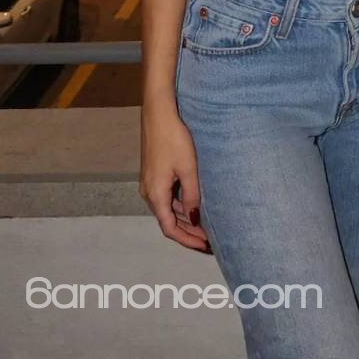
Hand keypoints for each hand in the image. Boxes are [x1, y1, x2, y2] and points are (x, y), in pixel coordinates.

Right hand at [140, 102, 210, 251]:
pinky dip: (180, 205)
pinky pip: (167, 196)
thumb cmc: (174, 138)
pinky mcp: (154, 172)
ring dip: (185, 218)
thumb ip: (192, 196)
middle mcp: (149, 192)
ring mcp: (150, 182)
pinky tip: (194, 203)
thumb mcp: (188, 169)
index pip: (170, 229)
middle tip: (209, 239)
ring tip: (205, 224)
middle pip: (168, 221)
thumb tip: (195, 219)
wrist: (159, 113)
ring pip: (168, 209)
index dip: (188, 240)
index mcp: (156, 194)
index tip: (205, 246)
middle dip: (189, 232)